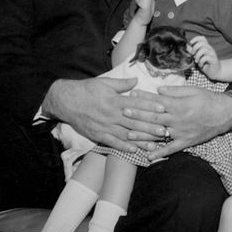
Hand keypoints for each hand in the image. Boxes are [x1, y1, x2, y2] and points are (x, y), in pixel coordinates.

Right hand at [42, 77, 162, 152]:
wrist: (65, 101)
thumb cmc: (86, 90)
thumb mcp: (104, 83)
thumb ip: (122, 84)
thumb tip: (136, 80)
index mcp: (115, 100)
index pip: (136, 103)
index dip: (151, 106)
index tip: (163, 109)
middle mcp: (111, 114)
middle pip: (135, 121)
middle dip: (151, 126)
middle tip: (165, 130)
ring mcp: (105, 126)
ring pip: (126, 134)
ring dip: (141, 140)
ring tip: (155, 144)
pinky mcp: (97, 135)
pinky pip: (112, 142)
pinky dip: (124, 147)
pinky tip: (135, 150)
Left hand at [127, 85, 231, 160]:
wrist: (226, 114)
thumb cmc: (209, 100)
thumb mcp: (193, 90)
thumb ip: (175, 90)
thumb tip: (158, 89)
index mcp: (180, 105)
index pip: (158, 101)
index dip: (144, 98)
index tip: (132, 95)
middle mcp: (178, 120)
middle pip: (154, 117)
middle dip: (138, 115)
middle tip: (123, 112)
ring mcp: (181, 132)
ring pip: (159, 134)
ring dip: (143, 134)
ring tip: (128, 133)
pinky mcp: (186, 142)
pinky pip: (171, 149)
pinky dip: (160, 153)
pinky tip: (148, 156)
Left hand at [190, 35, 221, 79]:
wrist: (215, 71)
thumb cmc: (205, 63)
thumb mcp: (197, 57)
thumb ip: (192, 51)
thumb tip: (186, 46)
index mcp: (206, 47)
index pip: (202, 38)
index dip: (196, 39)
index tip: (191, 43)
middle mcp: (210, 48)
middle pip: (202, 43)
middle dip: (195, 48)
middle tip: (192, 54)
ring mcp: (212, 53)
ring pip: (203, 50)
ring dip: (197, 56)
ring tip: (196, 61)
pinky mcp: (213, 59)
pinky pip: (206, 57)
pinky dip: (201, 62)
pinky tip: (201, 65)